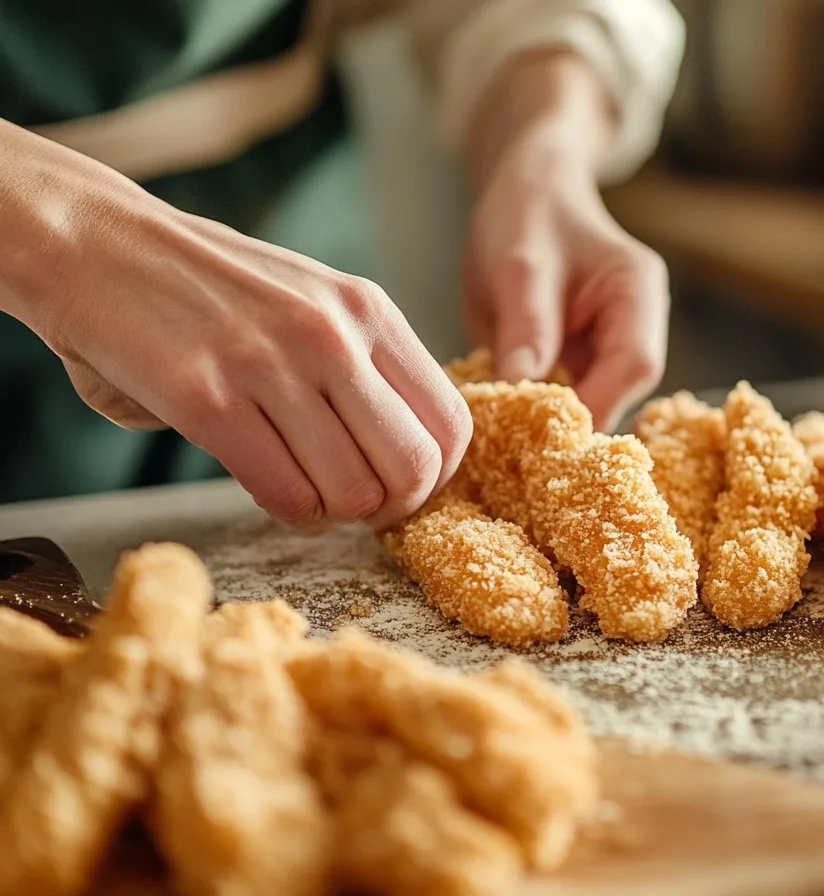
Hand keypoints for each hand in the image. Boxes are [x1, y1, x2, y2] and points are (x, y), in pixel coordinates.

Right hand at [0, 121, 469, 529]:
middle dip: (392, 507)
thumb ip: (363, 364)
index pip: (451, 421)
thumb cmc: (210, 288)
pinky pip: (287, 495)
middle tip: (358, 506)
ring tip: (310, 496)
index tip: (403, 486)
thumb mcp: (313, 301)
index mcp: (368, 310)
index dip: (437, 475)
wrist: (96, 244)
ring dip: (335, 515)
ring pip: (354, 491)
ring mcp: (271, 365)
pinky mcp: (208, 399)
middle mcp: (332, 335)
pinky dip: (290, 514)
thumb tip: (410, 452)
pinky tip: (274, 493)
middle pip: (415, 467)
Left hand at [460, 52, 669, 431]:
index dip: (597, 405)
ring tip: (505, 439)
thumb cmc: (528, 213)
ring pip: (592, 406)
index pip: (636, 364)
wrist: (525, 195)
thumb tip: (523, 387)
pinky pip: (567, 402)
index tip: (547, 435)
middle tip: (518, 448)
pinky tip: (505, 425)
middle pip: (620, 395)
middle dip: (573, 425)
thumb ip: (526, 322)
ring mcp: (610, 349)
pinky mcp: (582, 364)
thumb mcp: (520, 261)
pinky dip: (538, 418)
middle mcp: (637, 328)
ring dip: (552, 427)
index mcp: (639, 293)